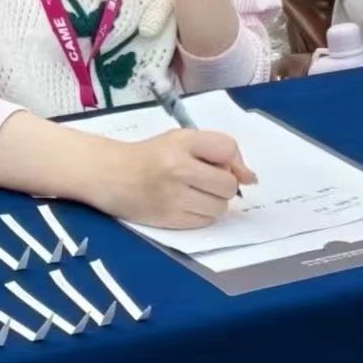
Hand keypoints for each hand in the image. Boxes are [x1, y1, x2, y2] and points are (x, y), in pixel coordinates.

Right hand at [92, 127, 256, 229]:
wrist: (111, 175)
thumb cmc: (151, 155)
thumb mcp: (181, 140)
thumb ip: (217, 152)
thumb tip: (251, 178)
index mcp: (181, 142)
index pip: (228, 148)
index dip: (231, 160)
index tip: (220, 164)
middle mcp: (178, 168)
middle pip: (228, 184)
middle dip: (223, 185)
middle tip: (204, 180)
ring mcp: (174, 197)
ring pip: (220, 207)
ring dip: (214, 202)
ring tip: (194, 193)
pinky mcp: (170, 219)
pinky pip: (205, 222)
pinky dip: (202, 215)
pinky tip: (186, 205)